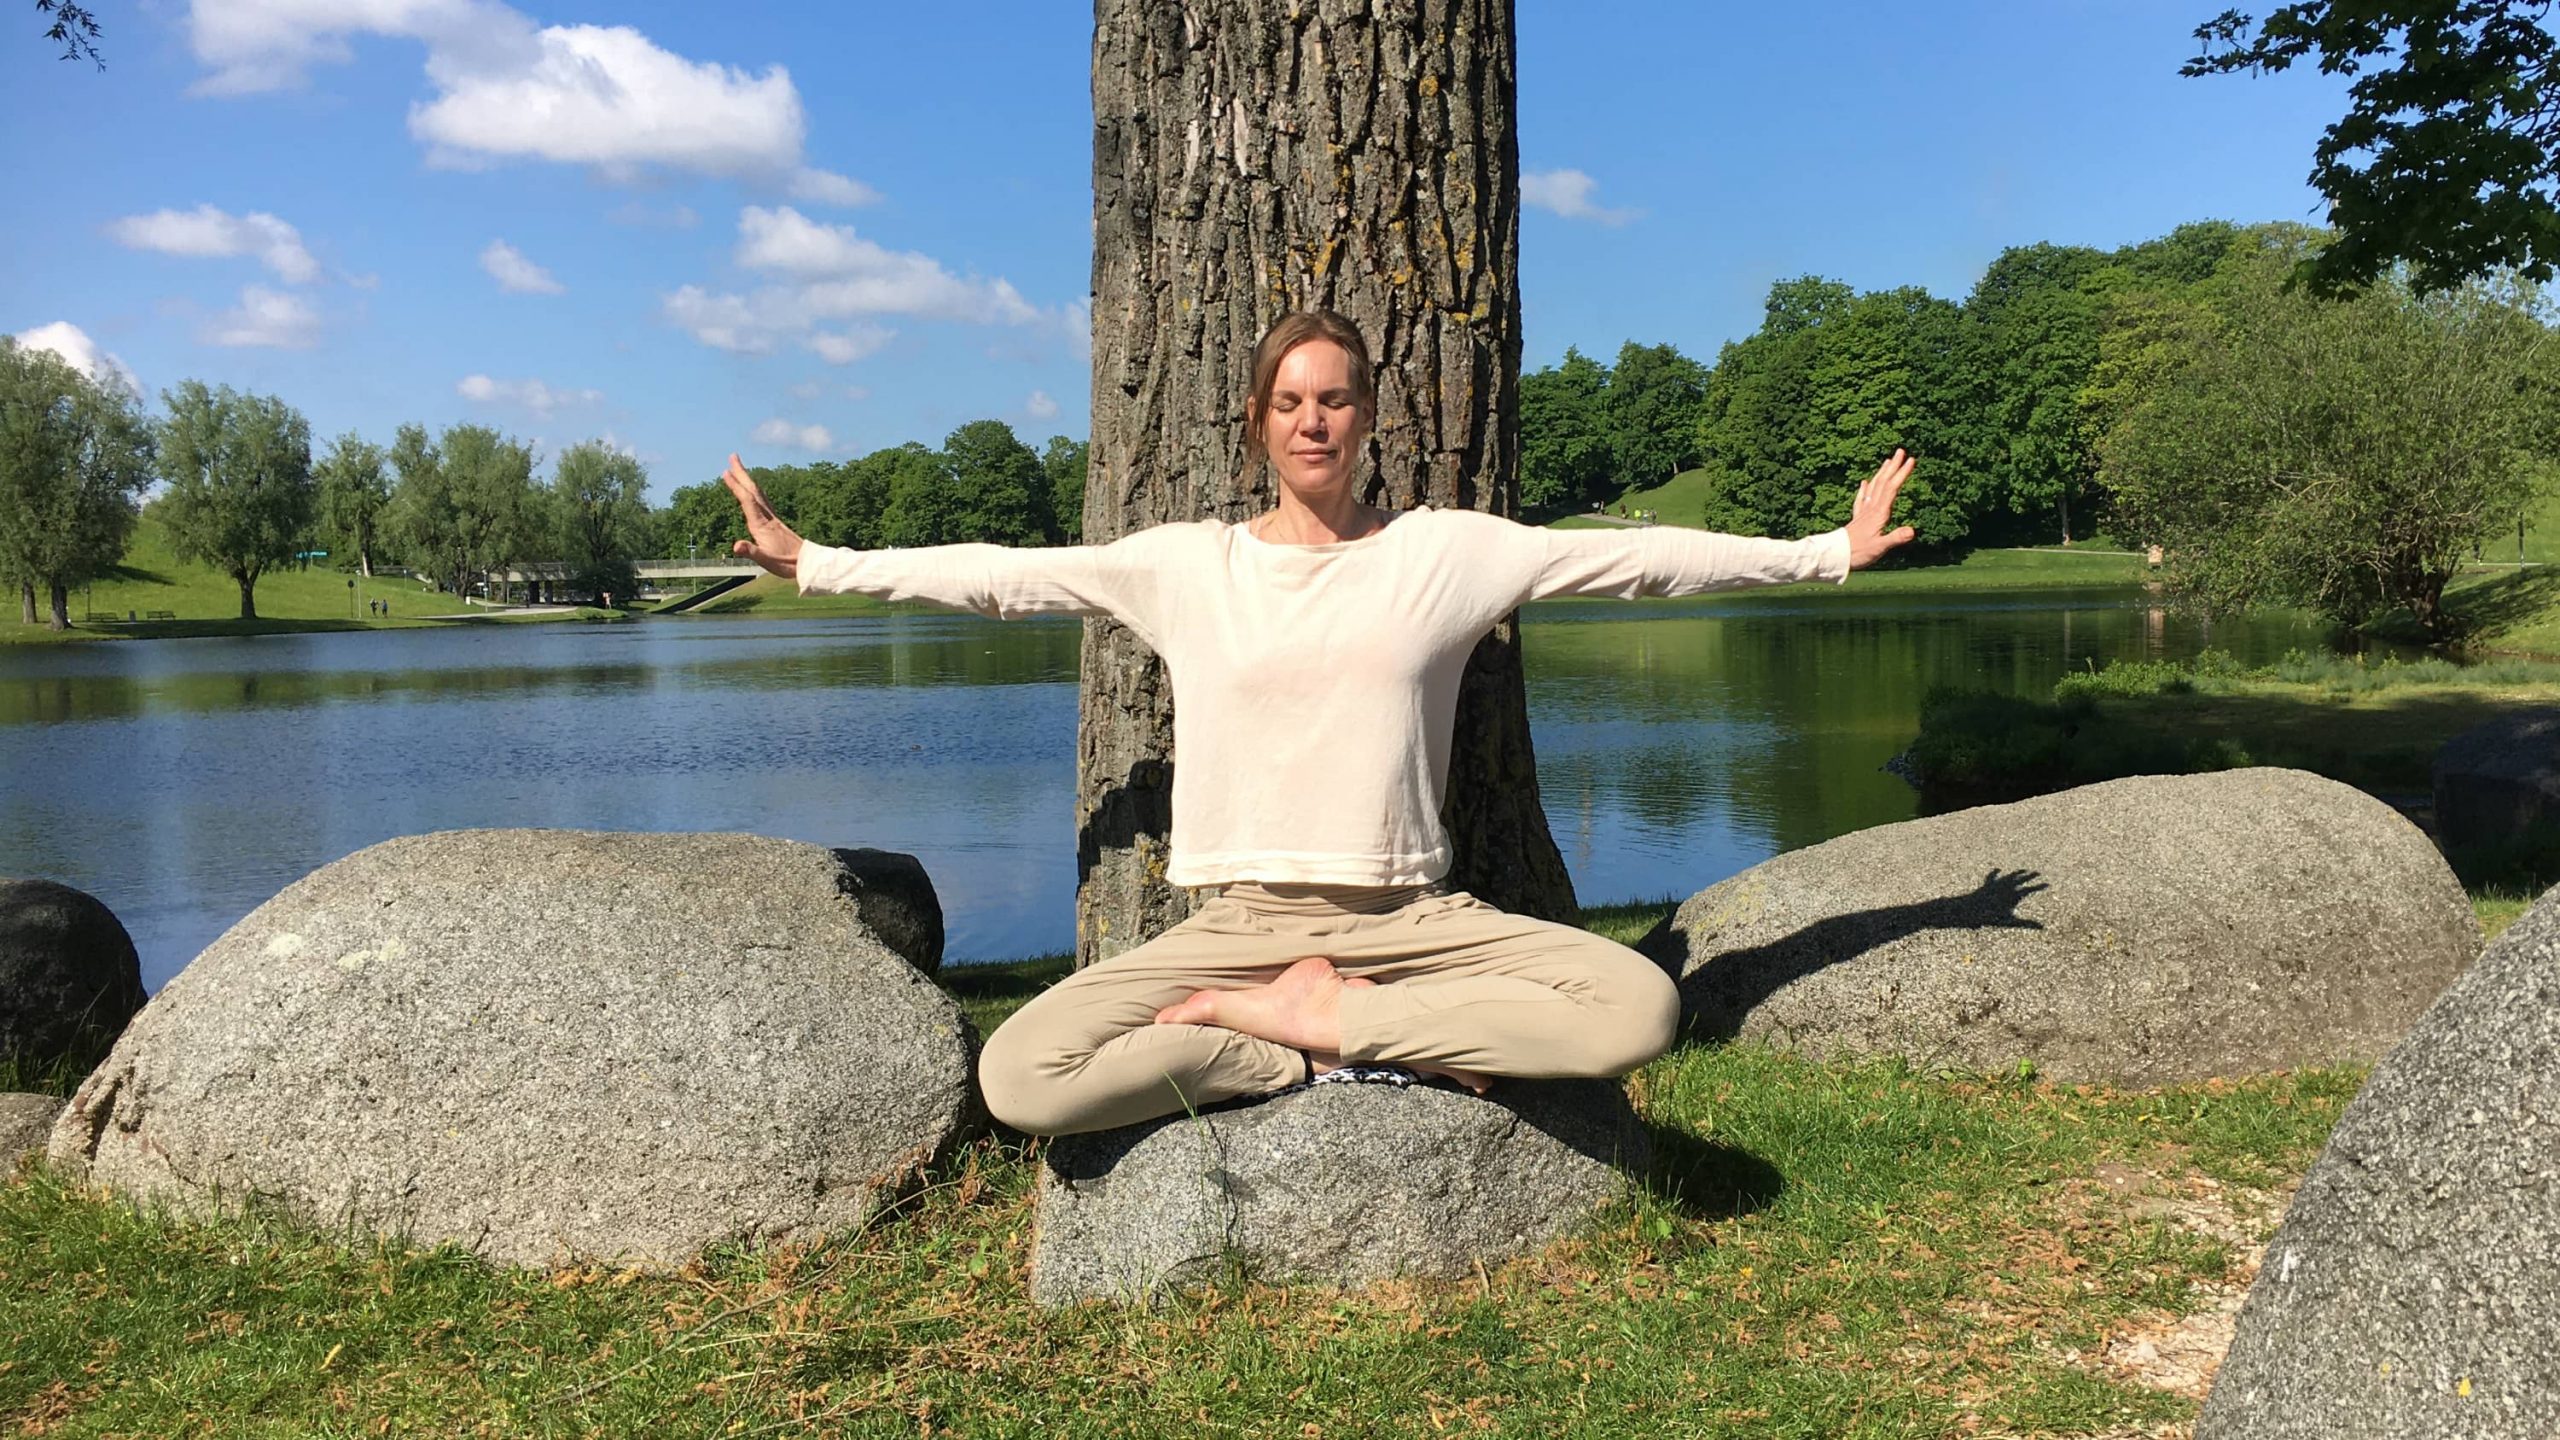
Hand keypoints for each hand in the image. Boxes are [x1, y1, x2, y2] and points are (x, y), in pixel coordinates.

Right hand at [720, 453, 803, 577]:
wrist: (809, 563)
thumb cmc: (787, 564)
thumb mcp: (766, 561)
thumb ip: (751, 552)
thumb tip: (736, 546)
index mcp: (762, 524)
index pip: (747, 500)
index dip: (736, 486)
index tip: (725, 472)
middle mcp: (767, 517)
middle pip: (753, 490)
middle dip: (742, 473)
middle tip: (733, 456)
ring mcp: (773, 518)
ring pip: (758, 493)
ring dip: (748, 479)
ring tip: (739, 468)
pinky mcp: (776, 522)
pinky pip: (763, 500)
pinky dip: (755, 491)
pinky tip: (754, 491)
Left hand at [1845, 450, 1917, 569]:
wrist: (1835, 557)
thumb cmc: (1858, 553)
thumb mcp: (1880, 548)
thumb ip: (1895, 538)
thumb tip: (1912, 531)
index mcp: (1879, 513)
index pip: (1892, 488)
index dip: (1901, 473)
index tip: (1910, 460)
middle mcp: (1871, 509)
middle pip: (1883, 483)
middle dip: (1893, 466)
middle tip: (1901, 451)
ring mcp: (1863, 513)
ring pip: (1873, 487)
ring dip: (1881, 473)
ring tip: (1887, 461)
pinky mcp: (1857, 519)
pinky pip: (1861, 499)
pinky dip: (1864, 489)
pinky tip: (1864, 482)